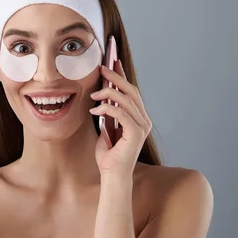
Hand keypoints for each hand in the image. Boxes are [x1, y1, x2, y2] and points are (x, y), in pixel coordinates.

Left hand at [89, 61, 152, 175]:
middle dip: (116, 77)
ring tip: (94, 94)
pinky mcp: (136, 133)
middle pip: (132, 91)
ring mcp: (142, 126)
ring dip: (108, 93)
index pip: (132, 91)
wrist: (112, 175)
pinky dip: (106, 108)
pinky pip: (121, 113)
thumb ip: (108, 113)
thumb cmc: (108, 155)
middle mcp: (144, 120)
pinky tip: (94, 111)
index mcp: (139, 118)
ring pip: (126, 99)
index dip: (122, 75)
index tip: (112, 62)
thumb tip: (101, 94)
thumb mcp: (106, 127)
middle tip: (101, 69)